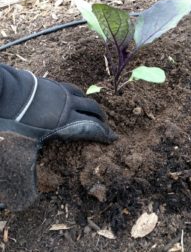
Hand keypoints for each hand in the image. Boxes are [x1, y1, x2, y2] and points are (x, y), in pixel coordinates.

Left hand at [0, 64, 116, 143]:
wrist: (8, 93)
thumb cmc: (17, 120)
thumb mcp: (31, 139)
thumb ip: (44, 148)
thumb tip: (41, 171)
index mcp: (65, 121)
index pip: (91, 128)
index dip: (104, 134)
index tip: (113, 138)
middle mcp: (69, 105)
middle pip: (93, 111)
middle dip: (102, 119)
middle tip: (105, 126)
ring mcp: (63, 93)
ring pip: (85, 98)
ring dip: (93, 107)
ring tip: (94, 112)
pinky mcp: (56, 85)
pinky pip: (74, 90)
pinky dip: (80, 96)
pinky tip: (78, 98)